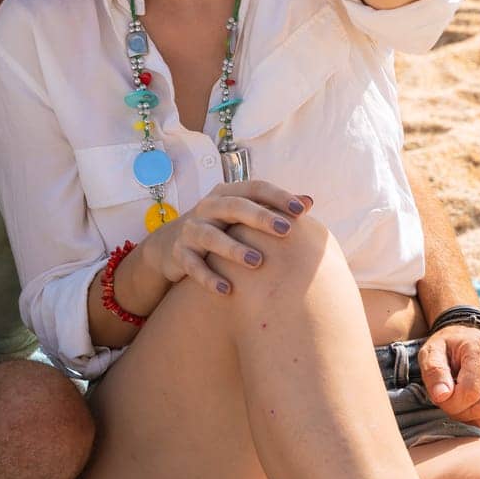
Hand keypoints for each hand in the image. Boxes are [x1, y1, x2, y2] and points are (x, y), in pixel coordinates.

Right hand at [142, 180, 311, 294]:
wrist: (170, 245)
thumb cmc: (220, 228)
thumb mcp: (242, 214)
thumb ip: (273, 208)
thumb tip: (309, 202)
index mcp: (227, 194)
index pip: (255, 188)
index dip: (278, 197)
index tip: (302, 210)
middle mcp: (207, 207)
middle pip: (234, 206)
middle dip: (260, 217)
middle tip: (285, 229)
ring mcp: (191, 230)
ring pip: (210, 236)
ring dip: (233, 248)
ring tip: (257, 262)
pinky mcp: (178, 253)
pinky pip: (192, 265)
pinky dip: (208, 277)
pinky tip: (227, 290)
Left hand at [416, 325, 479, 427]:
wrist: (470, 340)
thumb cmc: (449, 347)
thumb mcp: (432, 351)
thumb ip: (434, 371)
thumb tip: (442, 396)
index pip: (471, 391)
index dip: (451, 402)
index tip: (440, 395)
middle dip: (458, 411)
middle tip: (446, 399)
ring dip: (467, 416)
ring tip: (458, 398)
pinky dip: (479, 417)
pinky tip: (471, 401)